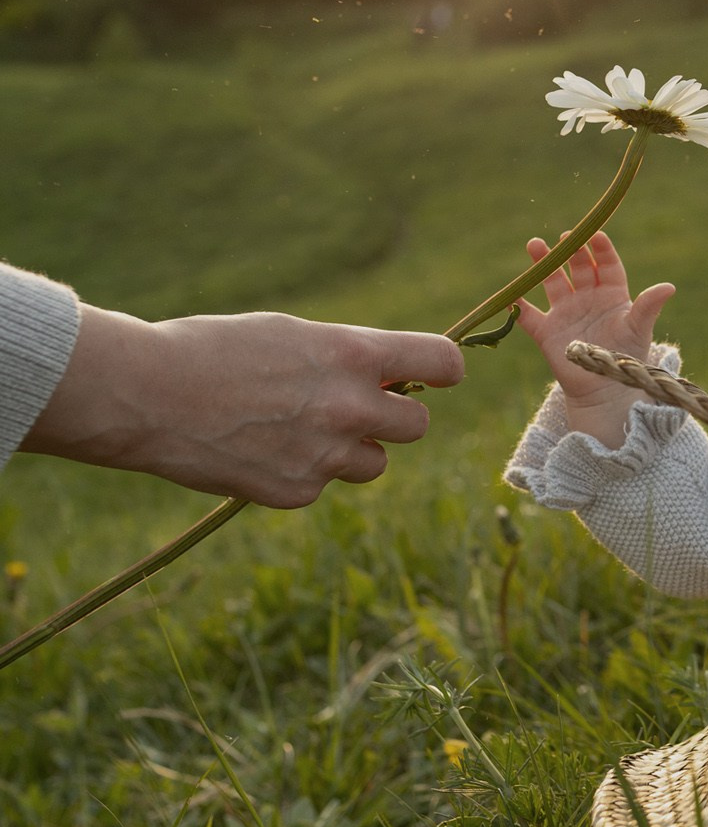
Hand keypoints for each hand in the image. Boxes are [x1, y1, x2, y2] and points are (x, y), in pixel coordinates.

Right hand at [21, 306, 464, 507]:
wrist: (144, 394)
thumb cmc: (212, 349)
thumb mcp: (290, 333)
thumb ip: (345, 356)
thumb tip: (388, 374)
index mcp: (351, 354)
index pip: (442, 362)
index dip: (444, 369)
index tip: (437, 374)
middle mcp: (350, 406)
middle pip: (418, 425)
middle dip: (393, 416)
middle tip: (358, 408)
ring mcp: (326, 455)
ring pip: (375, 463)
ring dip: (352, 450)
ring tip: (298, 430)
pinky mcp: (297, 492)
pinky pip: (323, 485)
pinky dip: (302, 472)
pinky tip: (259, 451)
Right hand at [513, 232, 673, 447]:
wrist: (606, 392)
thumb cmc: (627, 359)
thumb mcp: (638, 329)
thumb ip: (649, 306)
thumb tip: (669, 287)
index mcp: (613, 294)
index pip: (607, 264)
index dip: (601, 249)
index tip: (596, 234)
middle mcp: (588, 298)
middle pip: (578, 267)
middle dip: (571, 250)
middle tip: (565, 237)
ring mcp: (566, 312)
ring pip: (552, 282)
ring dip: (543, 264)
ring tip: (535, 244)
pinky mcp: (547, 332)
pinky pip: (529, 317)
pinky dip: (518, 307)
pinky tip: (511, 294)